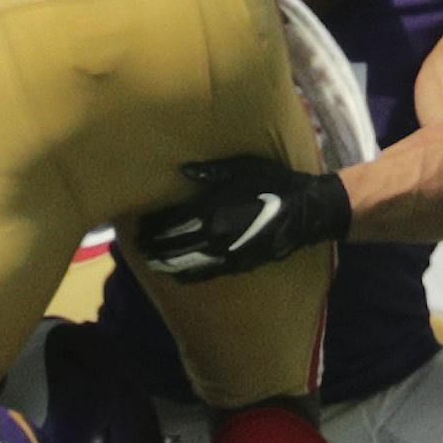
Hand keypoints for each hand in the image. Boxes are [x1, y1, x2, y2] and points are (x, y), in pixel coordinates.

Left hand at [136, 154, 350, 281]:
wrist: (305, 212)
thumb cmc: (274, 183)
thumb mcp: (243, 168)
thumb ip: (211, 171)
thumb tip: (183, 171)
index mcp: (212, 209)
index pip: (171, 221)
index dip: (152, 226)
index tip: (137, 225)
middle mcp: (214, 234)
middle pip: (173, 244)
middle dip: (153, 244)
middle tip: (137, 243)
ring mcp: (225, 253)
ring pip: (185, 262)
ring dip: (164, 261)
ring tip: (149, 259)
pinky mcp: (237, 264)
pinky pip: (205, 273)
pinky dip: (186, 275)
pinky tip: (174, 274)